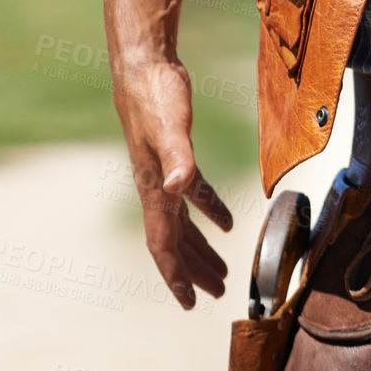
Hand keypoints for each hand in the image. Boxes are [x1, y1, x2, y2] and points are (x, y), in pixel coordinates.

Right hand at [112, 55, 232, 309]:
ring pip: (183, 223)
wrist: (143, 67)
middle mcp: (156, 188)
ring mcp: (165, 173)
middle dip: (194, 271)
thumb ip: (178, 157)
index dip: (176, 276)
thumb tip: (179, 188)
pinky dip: (209, 210)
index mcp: (153, 190)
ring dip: (201, 248)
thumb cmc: (154, 96)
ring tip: (221, 271)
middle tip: (216, 293)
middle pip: (175, 242)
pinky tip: (226, 221)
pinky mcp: (177, 156)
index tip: (190, 303)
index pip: (163, 244)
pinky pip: (194, 194)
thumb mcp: (170, 127)